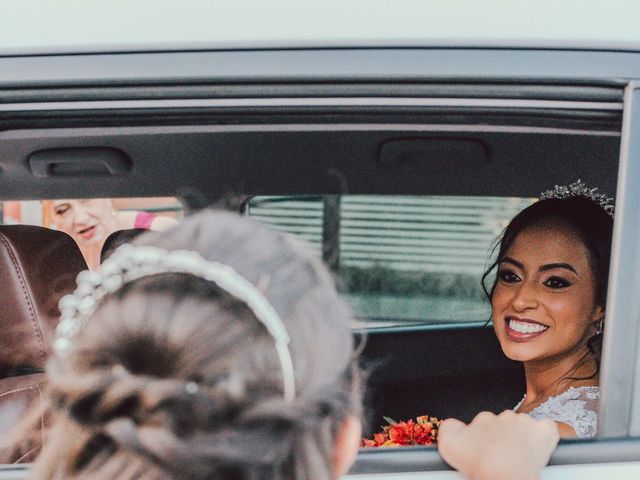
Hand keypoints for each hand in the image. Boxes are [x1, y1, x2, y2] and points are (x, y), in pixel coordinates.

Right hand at [437, 410, 558, 479]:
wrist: (504, 476)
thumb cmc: (480, 465)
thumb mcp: (449, 445)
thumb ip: (448, 429)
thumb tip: (453, 425)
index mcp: (483, 419)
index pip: (483, 424)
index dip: (484, 438)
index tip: (485, 451)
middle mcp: (504, 417)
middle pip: (504, 424)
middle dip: (503, 437)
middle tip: (501, 457)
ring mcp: (525, 424)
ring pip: (524, 426)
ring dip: (521, 437)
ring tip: (518, 457)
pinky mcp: (543, 433)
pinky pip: (547, 428)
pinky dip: (543, 436)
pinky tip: (538, 446)